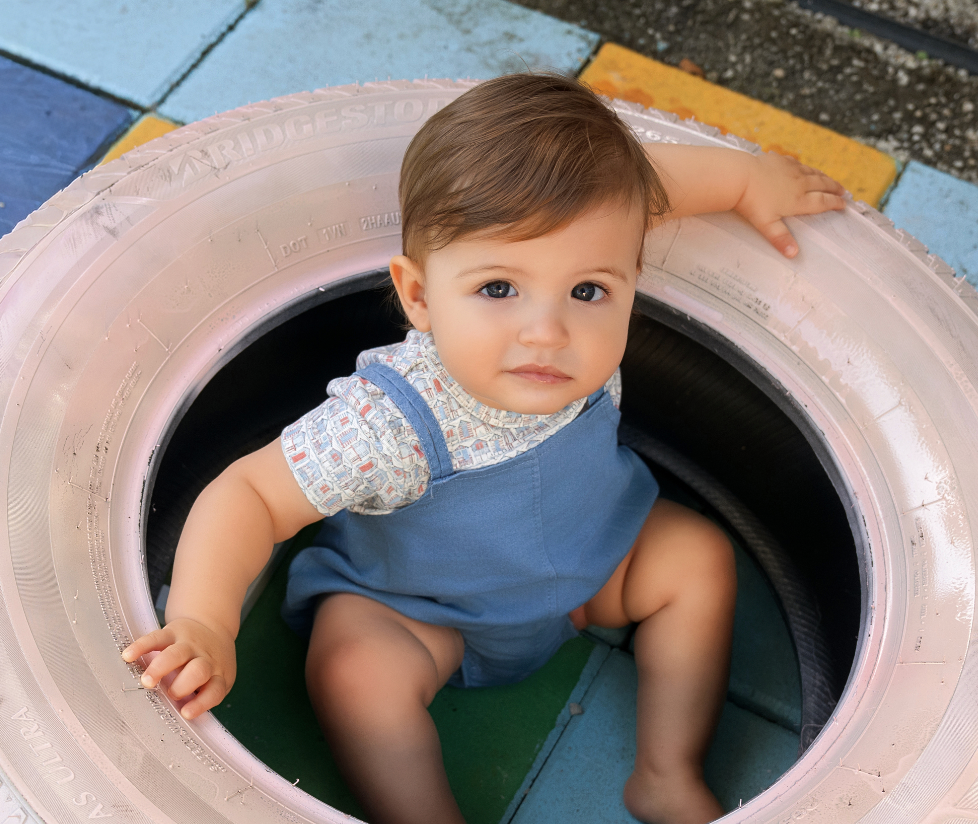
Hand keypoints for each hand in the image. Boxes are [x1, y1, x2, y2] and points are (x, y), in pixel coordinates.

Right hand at [122, 617, 236, 719]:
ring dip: (160, 668)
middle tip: (169, 694)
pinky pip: (157, 638)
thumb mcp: (214, 680)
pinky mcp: (174, 632)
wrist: (214, 626)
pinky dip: (142, 646)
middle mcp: (205, 660)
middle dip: (182, 685)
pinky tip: (128, 656)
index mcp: (217, 676)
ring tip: (146, 681)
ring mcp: (190, 645)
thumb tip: (176, 719)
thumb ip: (199, 697)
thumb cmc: (208, 665)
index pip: (214, 691)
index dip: (201, 703)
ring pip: (176, 654)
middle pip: (198, 671)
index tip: (185, 713)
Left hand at [734, 152, 845, 257]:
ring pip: (812, 172)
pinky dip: (804, 166)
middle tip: (843, 191)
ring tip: (829, 180)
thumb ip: (781, 239)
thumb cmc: (752, 202)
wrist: (740, 177)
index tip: (843, 204)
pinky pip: (796, 163)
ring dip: (823, 176)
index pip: (822, 202)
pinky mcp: (779, 160)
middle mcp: (799, 183)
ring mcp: (790, 169)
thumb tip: (793, 254)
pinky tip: (803, 167)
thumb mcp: (766, 225)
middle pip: (822, 184)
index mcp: (798, 200)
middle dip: (834, 188)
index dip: (834, 203)